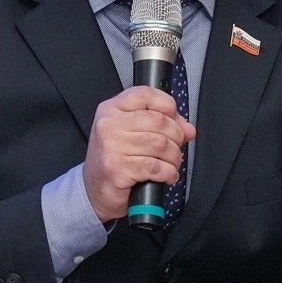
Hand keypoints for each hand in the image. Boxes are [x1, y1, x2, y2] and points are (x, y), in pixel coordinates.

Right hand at [84, 85, 195, 223]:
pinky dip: (168, 173)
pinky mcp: (117, 169)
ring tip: (172, 163)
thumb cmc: (114, 158)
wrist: (94, 188)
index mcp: (111, 109)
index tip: (174, 118)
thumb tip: (187, 129)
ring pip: (160, 144)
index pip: (145, 94)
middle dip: (176, 136)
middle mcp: (109, 125)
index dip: (167, 105)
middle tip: (177, 146)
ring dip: (174, 157)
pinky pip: (155, 167)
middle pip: (158, 121)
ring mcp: (112, 147)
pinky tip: (167, 176)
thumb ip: (159, 125)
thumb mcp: (131, 133)